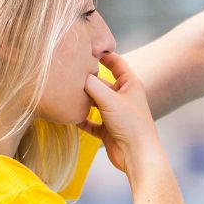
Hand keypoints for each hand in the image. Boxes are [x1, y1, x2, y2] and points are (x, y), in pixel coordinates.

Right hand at [81, 51, 159, 173]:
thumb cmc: (130, 124)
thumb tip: (75, 75)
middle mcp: (123, 97)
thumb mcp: (109, 99)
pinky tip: (70, 116)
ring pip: (94, 102)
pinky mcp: (108, 130)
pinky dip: (81, 119)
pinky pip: (91, 122)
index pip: (116, 62)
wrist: (137, 155)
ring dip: (82, 100)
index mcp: (130, 85)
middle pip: (101, 83)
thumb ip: (91, 84)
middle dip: (86, 79)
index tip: (87, 47)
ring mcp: (115, 114)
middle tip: (69, 73)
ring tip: (66, 94)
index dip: (103, 54)